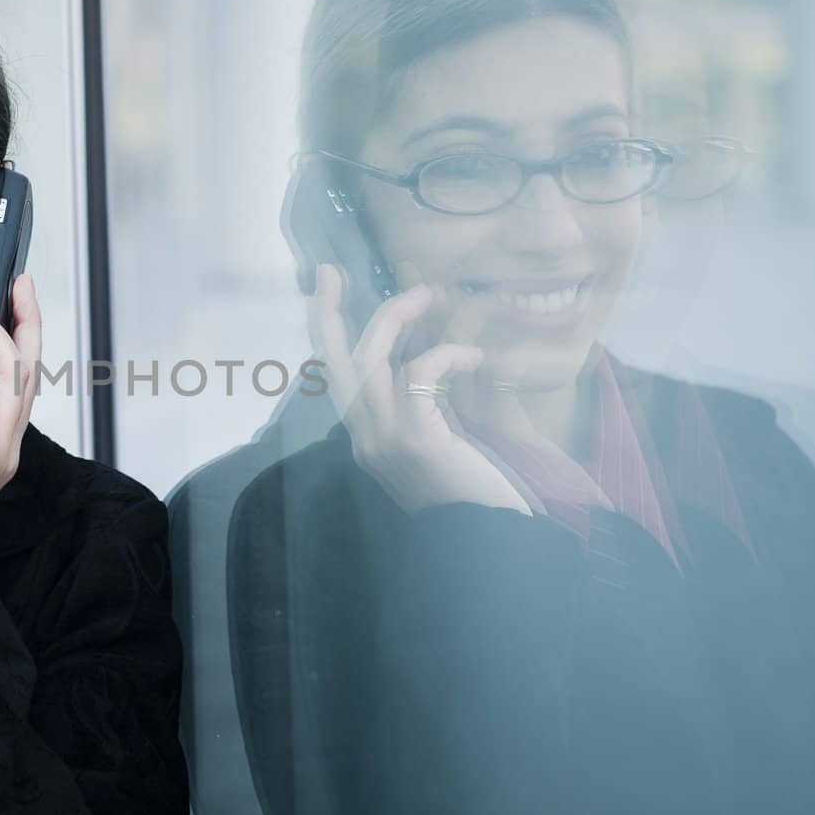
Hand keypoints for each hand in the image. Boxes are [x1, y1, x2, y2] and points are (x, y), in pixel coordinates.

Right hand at [313, 263, 531, 515]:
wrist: (487, 542)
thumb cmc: (473, 492)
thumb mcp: (440, 436)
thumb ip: (424, 400)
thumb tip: (422, 346)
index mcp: (367, 438)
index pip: (338, 376)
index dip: (328, 328)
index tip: (327, 285)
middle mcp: (364, 438)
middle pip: (338, 360)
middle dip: (332, 311)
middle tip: (333, 271)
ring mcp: (384, 440)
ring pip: (370, 358)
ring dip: (397, 317)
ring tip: (429, 294)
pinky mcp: (415, 438)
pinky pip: (419, 373)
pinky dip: (447, 353)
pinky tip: (474, 357)